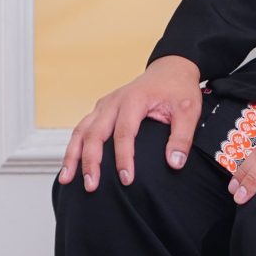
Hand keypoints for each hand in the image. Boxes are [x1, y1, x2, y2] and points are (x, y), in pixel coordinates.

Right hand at [58, 54, 204, 190]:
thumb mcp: (189, 110)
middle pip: (95, 132)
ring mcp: (104, 105)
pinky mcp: (101, 110)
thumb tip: (174, 163)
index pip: (124, 133)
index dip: (124, 158)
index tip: (127, 180)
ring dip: (72, 155)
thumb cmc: (178, 89)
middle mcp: (114, 101)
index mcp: (135, 99)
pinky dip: (74, 147)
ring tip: (66, 179)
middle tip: (91, 186)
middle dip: (90, 161)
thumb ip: (182, 137)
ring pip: (81, 130)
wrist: (170, 69)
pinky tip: (71, 165)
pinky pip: (82, 129)